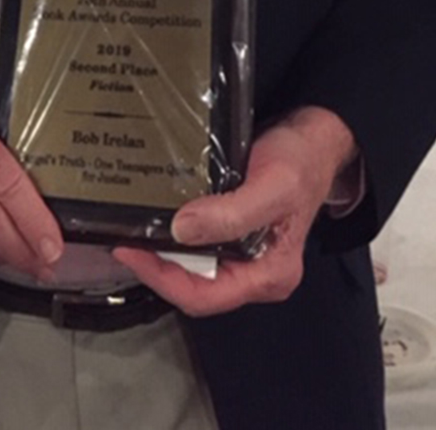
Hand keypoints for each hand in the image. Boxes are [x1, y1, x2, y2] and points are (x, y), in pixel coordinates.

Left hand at [113, 106, 356, 315]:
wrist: (314, 139)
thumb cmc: (301, 162)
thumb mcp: (272, 186)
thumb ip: (232, 213)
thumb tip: (182, 230)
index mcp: (268, 274)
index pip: (204, 296)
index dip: (161, 278)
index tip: (129, 251)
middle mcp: (255, 272)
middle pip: (194, 285)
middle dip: (155, 267)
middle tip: (121, 238)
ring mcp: (244, 255)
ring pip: (193, 266)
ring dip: (162, 251)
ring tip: (130, 228)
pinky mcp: (234, 234)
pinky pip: (198, 244)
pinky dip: (174, 233)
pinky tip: (155, 216)